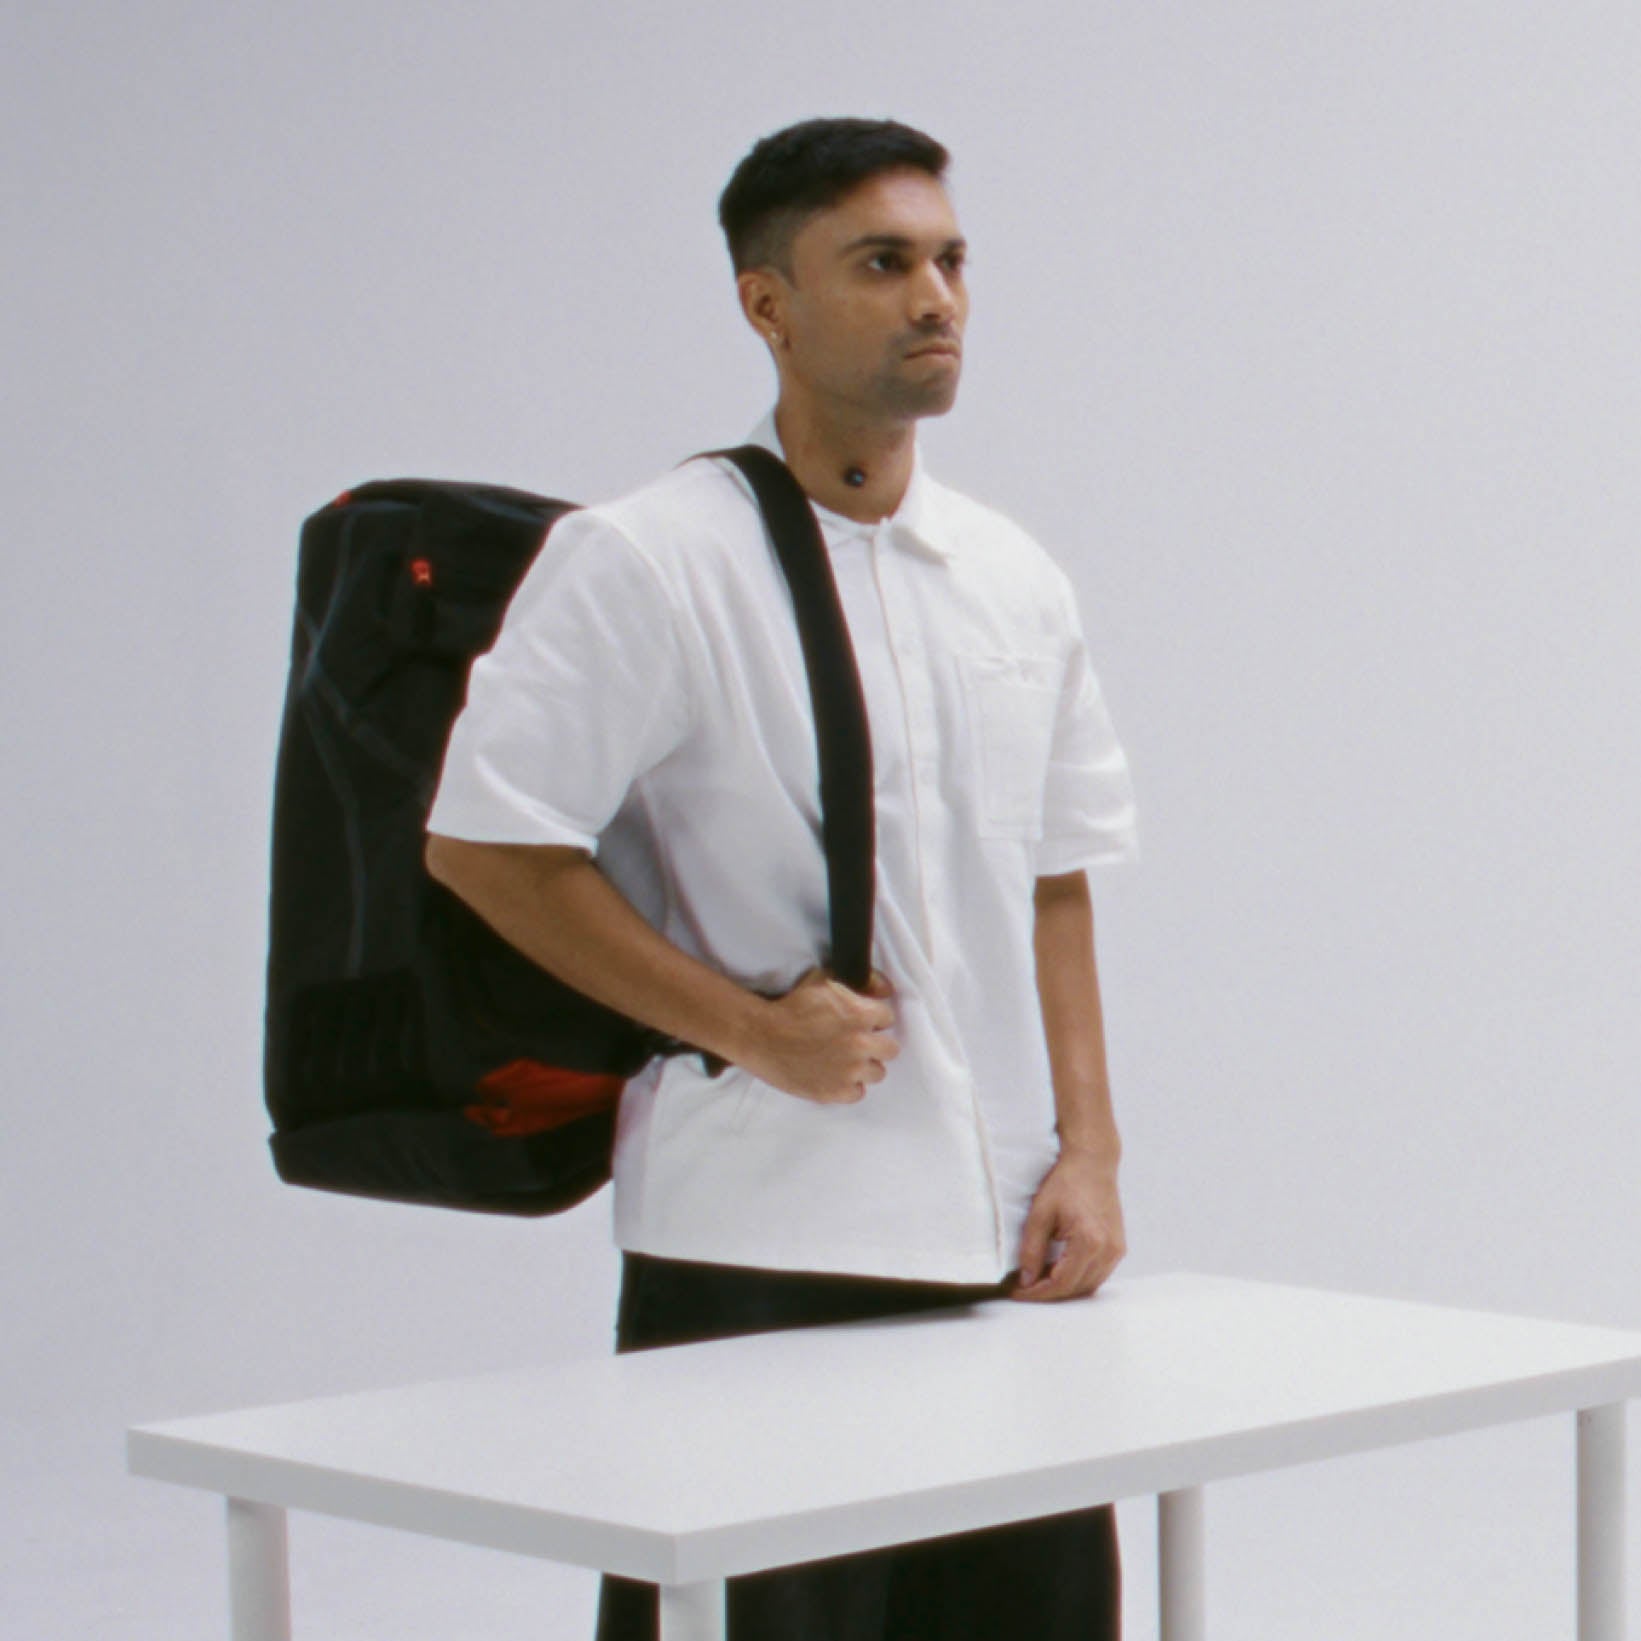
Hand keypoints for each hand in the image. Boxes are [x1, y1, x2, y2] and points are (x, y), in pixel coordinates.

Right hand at [740, 967, 899, 1105]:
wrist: (761, 1036)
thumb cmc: (791, 1006)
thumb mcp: (824, 980)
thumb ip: (861, 982)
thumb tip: (886, 989)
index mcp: (861, 1015)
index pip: (888, 1019)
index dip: (873, 1020)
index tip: (860, 1022)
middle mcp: (860, 1045)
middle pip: (891, 1050)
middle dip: (876, 1044)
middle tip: (858, 1042)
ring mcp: (849, 1071)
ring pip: (877, 1073)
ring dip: (864, 1066)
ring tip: (846, 1060)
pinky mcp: (835, 1092)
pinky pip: (858, 1093)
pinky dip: (849, 1085)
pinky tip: (836, 1075)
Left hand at [1008, 1149, 1125, 1301]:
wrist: (1093, 1162)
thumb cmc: (1067, 1182)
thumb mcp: (1040, 1213)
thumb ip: (1032, 1249)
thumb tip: (1026, 1280)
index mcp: (1089, 1241)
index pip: (1060, 1283)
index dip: (1036, 1292)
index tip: (1016, 1292)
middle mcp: (1108, 1251)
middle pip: (1075, 1289)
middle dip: (1047, 1293)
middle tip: (1022, 1287)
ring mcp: (1116, 1251)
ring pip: (1088, 1286)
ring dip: (1063, 1289)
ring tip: (1038, 1279)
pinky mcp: (1118, 1247)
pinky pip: (1097, 1275)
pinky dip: (1077, 1279)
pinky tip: (1058, 1271)